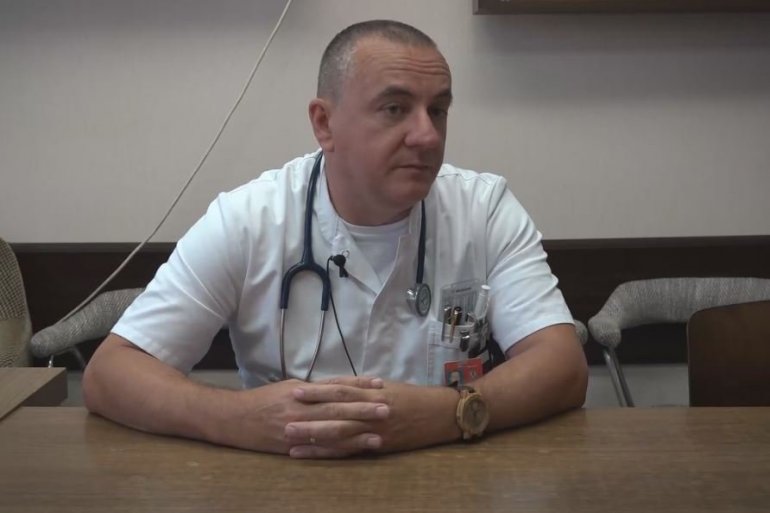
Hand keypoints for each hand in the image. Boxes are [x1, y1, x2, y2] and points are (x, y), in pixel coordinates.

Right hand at [218, 376, 389, 456]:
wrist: (235, 419)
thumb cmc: (264, 400)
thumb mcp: (289, 388)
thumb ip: (314, 389)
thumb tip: (340, 386)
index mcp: (302, 392)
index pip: (335, 387)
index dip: (358, 385)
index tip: (379, 383)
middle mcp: (301, 410)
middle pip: (338, 409)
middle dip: (363, 409)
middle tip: (388, 409)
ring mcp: (298, 430)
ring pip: (332, 432)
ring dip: (357, 435)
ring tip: (379, 435)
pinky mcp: (293, 447)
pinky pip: (320, 450)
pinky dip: (339, 450)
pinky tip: (354, 451)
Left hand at [285, 378, 460, 457]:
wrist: (440, 414)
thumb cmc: (413, 397)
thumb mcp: (388, 386)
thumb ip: (363, 386)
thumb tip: (339, 384)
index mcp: (373, 393)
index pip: (341, 390)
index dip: (318, 391)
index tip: (297, 390)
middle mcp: (371, 411)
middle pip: (335, 413)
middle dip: (309, 415)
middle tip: (284, 417)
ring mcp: (374, 430)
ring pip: (339, 433)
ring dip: (313, 436)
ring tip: (291, 439)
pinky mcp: (378, 446)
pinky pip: (350, 450)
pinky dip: (329, 453)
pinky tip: (312, 455)